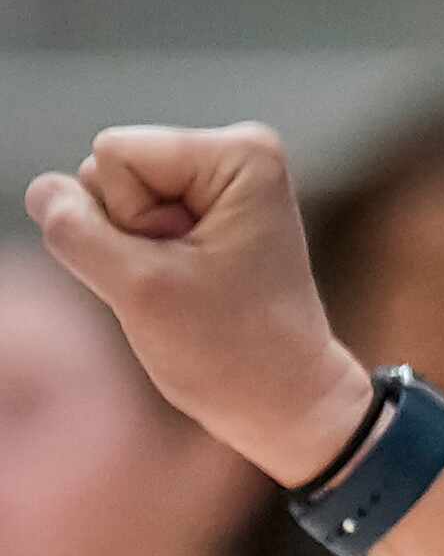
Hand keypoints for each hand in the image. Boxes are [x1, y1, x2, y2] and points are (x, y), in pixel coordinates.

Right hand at [22, 123, 372, 486]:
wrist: (285, 402)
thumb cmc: (230, 352)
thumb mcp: (138, 288)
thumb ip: (73, 229)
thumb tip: (46, 191)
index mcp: (241, 154)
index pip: (112, 154)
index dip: (130, 220)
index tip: (189, 266)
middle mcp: (235, 155)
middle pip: (108, 170)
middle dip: (129, 235)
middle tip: (190, 283)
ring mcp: (217, 185)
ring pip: (109, 198)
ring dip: (133, 253)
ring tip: (192, 288)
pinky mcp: (200, 216)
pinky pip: (125, 223)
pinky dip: (140, 261)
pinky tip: (187, 287)